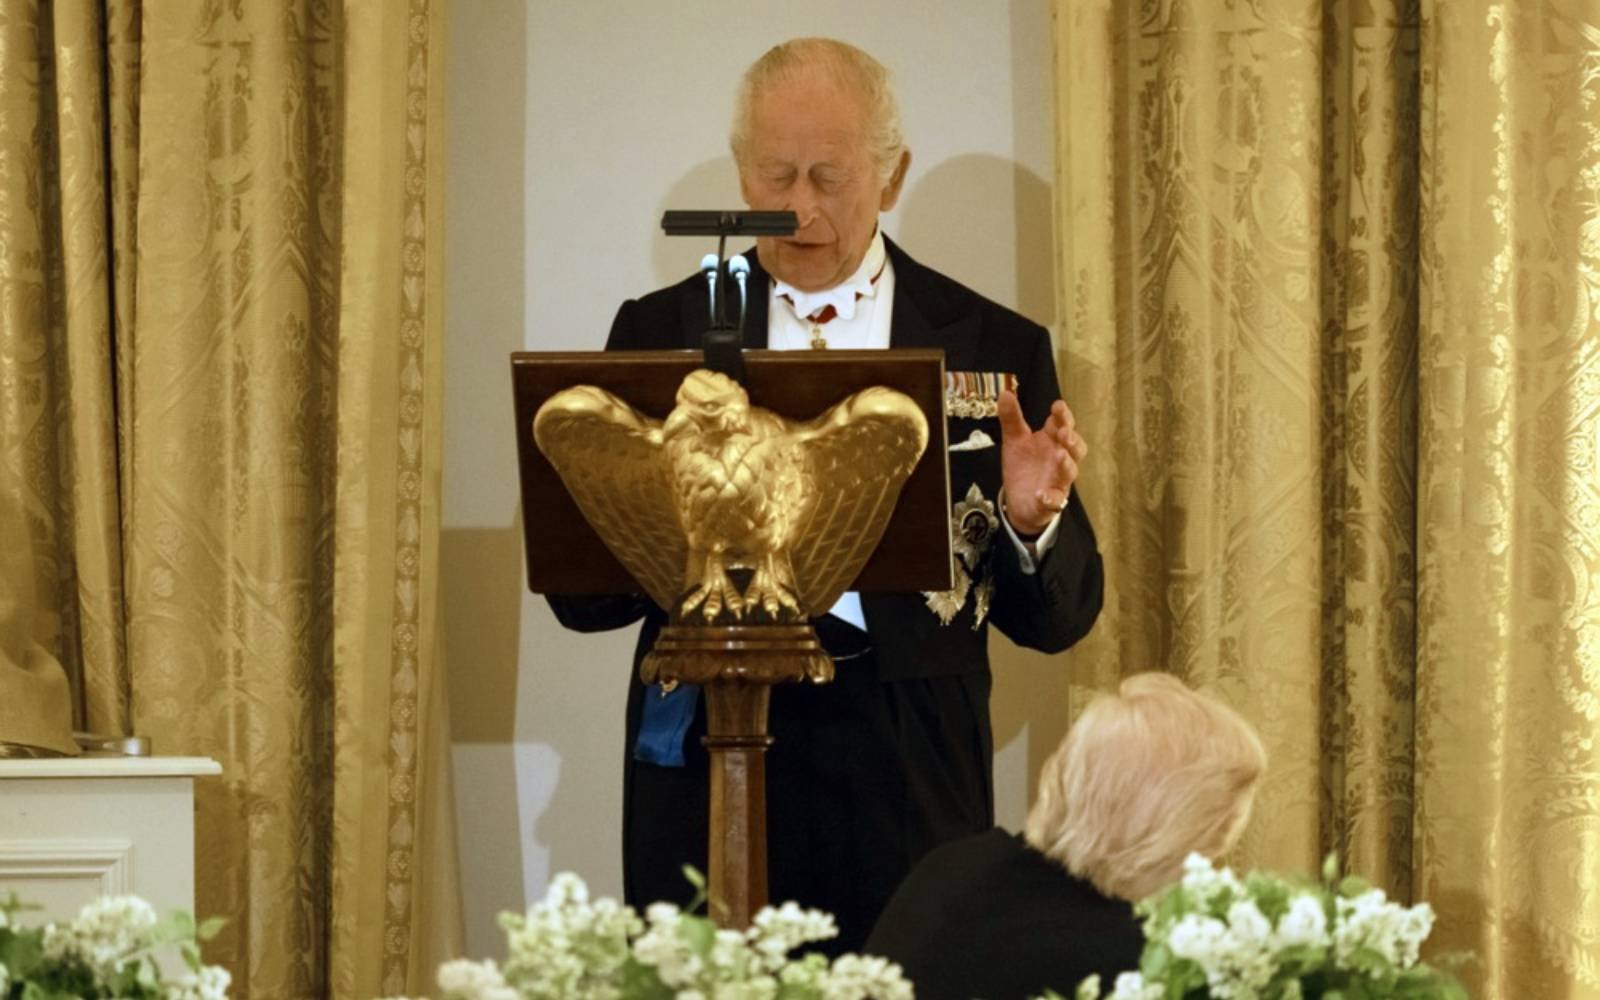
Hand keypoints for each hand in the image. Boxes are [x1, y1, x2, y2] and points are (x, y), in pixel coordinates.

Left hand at [998, 390, 1086, 534]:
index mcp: (1052, 441)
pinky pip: (1054, 501)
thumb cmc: (1023, 465)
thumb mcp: (1014, 440)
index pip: (1062, 424)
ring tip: (1060, 456)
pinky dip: (1049, 498)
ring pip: (1069, 472)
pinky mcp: (1051, 502)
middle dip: (1072, 439)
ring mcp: (1058, 481)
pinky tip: (1041, 494)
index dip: (1063, 416)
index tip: (1058, 406)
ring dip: (1066, 464)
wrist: (1020, 501)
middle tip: (1064, 432)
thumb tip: (1004, 392)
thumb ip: (1012, 418)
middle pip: (1075, 447)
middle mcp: (1060, 459)